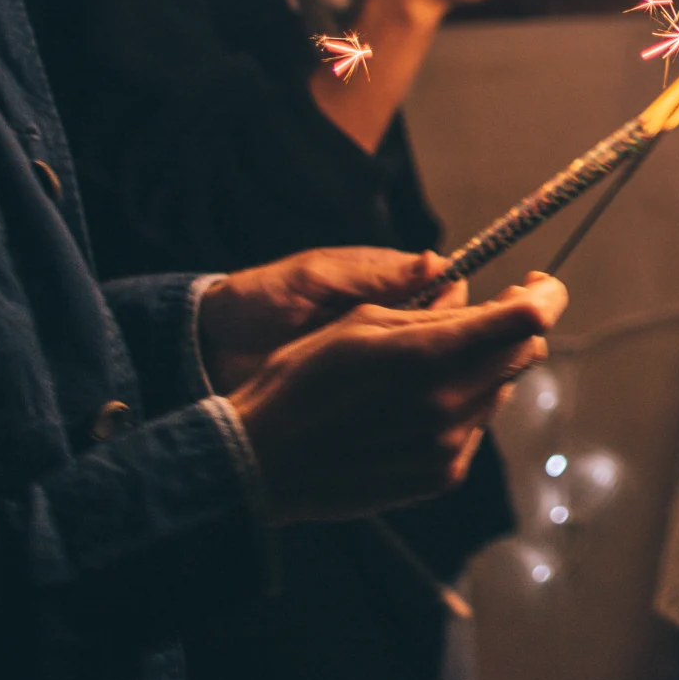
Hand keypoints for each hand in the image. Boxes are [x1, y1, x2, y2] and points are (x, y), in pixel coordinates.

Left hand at [197, 247, 452, 392]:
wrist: (210, 346)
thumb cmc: (258, 300)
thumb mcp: (312, 281)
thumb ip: (371, 276)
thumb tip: (435, 264)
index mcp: (383, 283)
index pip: (445, 291)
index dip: (461, 307)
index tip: (468, 324)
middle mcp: (387, 320)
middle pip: (447, 333)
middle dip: (456, 348)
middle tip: (447, 367)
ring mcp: (375, 359)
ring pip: (428, 369)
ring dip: (434, 380)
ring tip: (427, 395)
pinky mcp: (359, 390)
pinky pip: (398, 397)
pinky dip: (408, 404)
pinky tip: (406, 415)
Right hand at [229, 275, 567, 523]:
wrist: (260, 462)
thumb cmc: (301, 379)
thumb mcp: (360, 323)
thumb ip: (431, 312)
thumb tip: (479, 299)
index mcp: (427, 356)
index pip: (525, 320)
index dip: (546, 296)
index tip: (539, 285)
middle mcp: (448, 405)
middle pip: (524, 353)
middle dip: (516, 327)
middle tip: (493, 309)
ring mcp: (449, 446)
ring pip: (500, 389)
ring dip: (484, 367)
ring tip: (433, 361)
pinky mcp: (442, 475)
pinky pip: (476, 426)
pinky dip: (463, 405)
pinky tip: (418, 403)